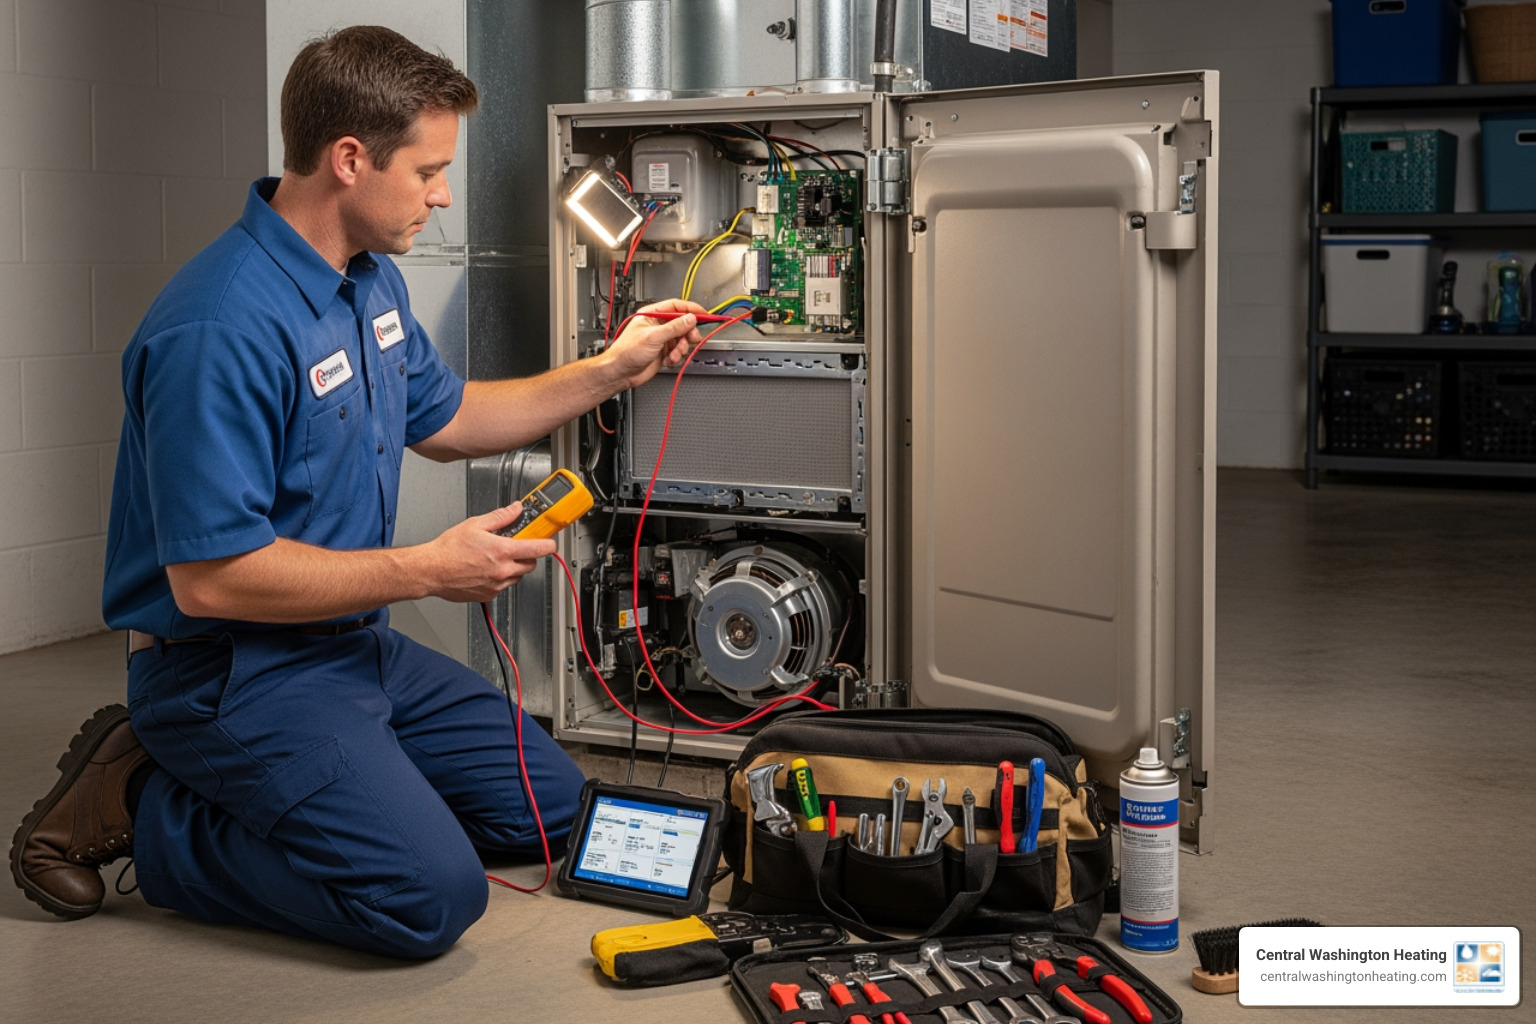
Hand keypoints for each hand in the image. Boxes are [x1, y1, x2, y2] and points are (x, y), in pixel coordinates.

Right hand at [422, 503, 555, 603]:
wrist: (431, 570)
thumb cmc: (448, 550)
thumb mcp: (475, 524)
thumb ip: (501, 517)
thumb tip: (515, 509)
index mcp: (501, 551)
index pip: (538, 549)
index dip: (548, 544)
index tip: (550, 541)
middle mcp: (502, 570)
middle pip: (531, 564)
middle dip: (528, 555)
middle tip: (517, 546)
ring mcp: (496, 585)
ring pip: (518, 576)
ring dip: (514, 567)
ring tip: (497, 558)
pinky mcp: (488, 595)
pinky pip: (504, 586)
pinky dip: (501, 578)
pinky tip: (487, 569)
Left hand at [602, 298, 707, 390]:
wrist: (620, 373)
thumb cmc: (626, 352)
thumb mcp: (653, 337)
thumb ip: (674, 327)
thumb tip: (690, 319)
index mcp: (652, 315)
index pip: (677, 306)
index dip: (692, 310)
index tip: (705, 314)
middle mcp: (658, 325)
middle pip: (683, 324)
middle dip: (688, 333)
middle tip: (691, 339)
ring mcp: (661, 339)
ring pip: (682, 339)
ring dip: (681, 348)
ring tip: (673, 354)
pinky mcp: (663, 351)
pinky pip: (678, 351)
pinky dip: (676, 357)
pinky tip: (668, 360)